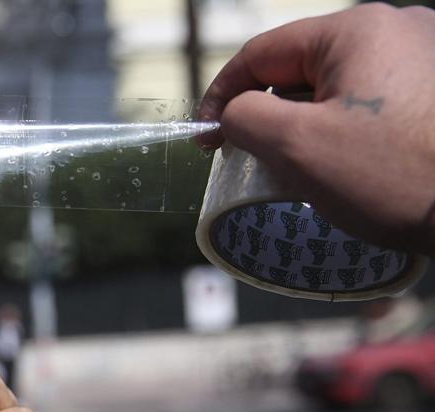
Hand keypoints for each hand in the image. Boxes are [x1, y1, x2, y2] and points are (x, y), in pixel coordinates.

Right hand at [197, 4, 434, 255]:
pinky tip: (350, 169)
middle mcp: (398, 29)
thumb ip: (244, 118)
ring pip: (339, 88)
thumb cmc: (394, 176)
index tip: (206, 140)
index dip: (221, 96)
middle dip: (270, 115)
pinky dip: (349, 132)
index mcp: (357, 29)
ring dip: (310, 126)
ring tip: (304, 172)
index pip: (261, 53)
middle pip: (302, 69)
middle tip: (252, 161)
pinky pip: (375, 103)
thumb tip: (234, 114)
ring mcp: (427, 57)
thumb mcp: (296, 147)